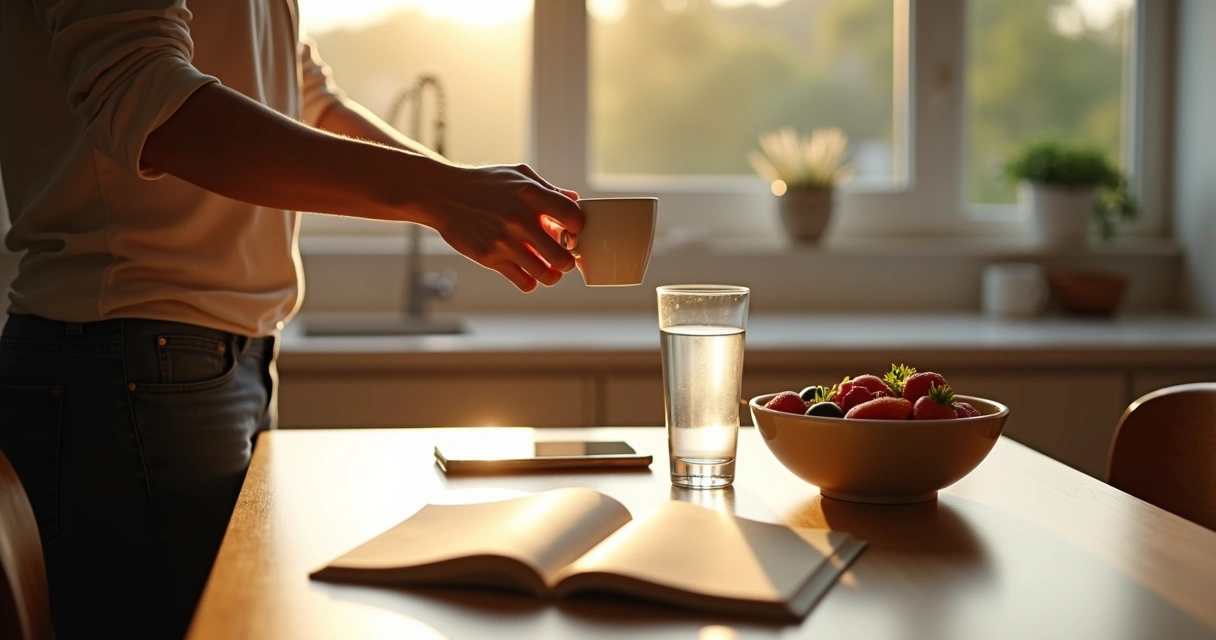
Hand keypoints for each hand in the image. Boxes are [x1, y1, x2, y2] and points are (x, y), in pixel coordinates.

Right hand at [423, 163, 582, 291]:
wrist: (443, 194)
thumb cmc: (484, 183)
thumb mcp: (518, 175)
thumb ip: (548, 189)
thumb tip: (574, 200)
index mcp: (531, 194)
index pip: (574, 218)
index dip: (577, 227)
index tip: (571, 230)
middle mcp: (520, 219)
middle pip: (563, 256)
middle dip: (568, 260)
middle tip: (563, 257)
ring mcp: (504, 241)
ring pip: (546, 274)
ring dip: (552, 274)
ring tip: (550, 270)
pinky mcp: (490, 257)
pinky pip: (524, 281)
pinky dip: (530, 281)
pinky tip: (528, 272)